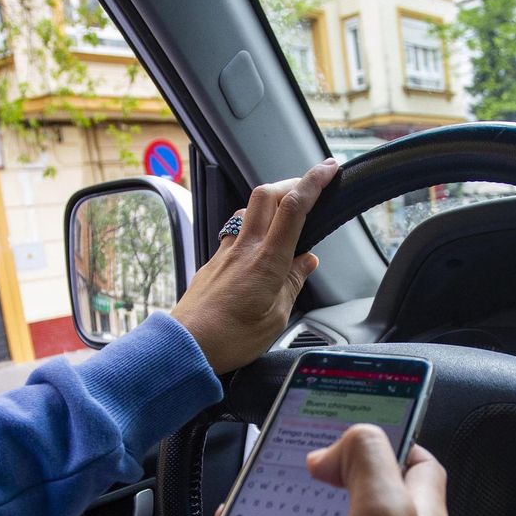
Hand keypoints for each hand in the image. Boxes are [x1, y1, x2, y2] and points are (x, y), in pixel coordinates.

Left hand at [170, 159, 339, 372]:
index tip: (330, 169)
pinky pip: (237, 232)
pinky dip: (255, 228)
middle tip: (311, 187)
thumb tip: (307, 261)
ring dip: (271, 203)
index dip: (314, 183)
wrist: (186, 346)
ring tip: (288, 215)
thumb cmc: (230, 338)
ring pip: (250, 210)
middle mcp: (245, 248)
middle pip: (267, 194)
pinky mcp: (214, 262)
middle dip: (292, 182)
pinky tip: (263, 246)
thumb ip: (293, 282)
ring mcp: (226, 252)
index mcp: (267, 260)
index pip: (293, 208)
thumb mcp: (277, 316)